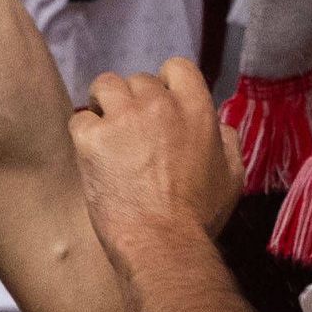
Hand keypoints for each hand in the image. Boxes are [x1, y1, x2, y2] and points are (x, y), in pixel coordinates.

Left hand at [74, 59, 241, 240]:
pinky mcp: (92, 138)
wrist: (163, 243)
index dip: (165, 83)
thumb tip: (218, 125)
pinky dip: (83, 135)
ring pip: (105, 86)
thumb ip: (226, 141)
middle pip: (138, 80)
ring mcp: (123, 118)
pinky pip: (80, 119)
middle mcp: (159, 104)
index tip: (159, 105)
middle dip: (133, 102)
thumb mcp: (232, 176)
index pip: (176, 67)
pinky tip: (92, 157)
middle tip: (131, 134)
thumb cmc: (198, 217)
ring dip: (104, 105)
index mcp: (196, 109)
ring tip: (106, 133)